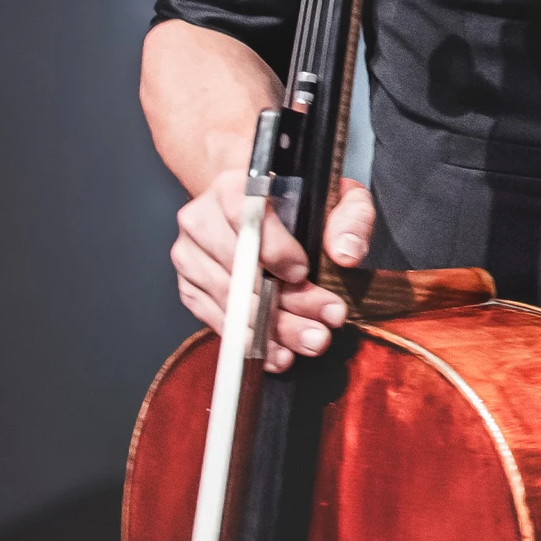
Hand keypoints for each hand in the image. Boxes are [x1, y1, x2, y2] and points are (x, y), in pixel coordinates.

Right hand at [170, 168, 375, 371]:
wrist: (259, 206)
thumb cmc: (298, 202)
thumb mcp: (336, 196)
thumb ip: (350, 217)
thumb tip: (346, 254)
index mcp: (233, 187)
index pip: (244, 216)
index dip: (273, 249)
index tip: (301, 273)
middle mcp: (201, 220)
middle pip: (237, 268)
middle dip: (283, 304)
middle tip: (323, 324)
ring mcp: (190, 256)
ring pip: (228, 300)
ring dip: (270, 329)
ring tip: (308, 342)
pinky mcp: (189, 288)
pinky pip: (215, 320)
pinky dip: (247, 340)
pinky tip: (276, 353)